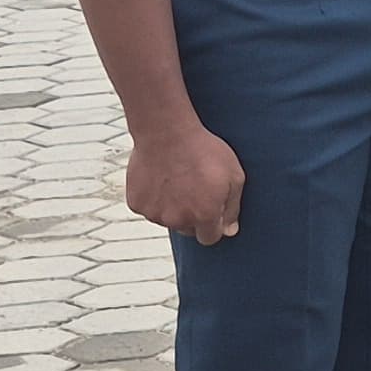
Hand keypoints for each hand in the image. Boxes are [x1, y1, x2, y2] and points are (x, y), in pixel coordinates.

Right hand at [127, 120, 245, 242]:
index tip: (212, 210)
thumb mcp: (234, 175)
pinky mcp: (137, 204)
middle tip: (194, 188)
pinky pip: (149, 208)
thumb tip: (229, 232)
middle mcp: (178, 220)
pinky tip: (160, 178)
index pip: (209, 238)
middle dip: (193, 215)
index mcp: (204, 215)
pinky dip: (154, 198)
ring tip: (177, 179)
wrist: (166, 132)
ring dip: (173, 207)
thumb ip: (232, 208)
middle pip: (188, 229)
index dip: (213, 225)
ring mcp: (155, 213)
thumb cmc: (204, 151)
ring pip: (167, 219)